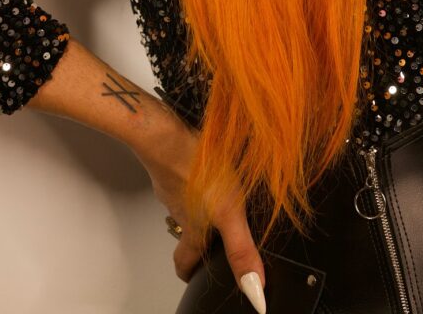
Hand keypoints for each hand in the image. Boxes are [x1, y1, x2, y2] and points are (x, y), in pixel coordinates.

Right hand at [136, 109, 265, 303]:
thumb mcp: (229, 213)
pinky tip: (211, 163)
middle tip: (211, 233)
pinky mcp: (174, 160)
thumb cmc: (198, 171)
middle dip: (197, 234)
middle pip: (185, 229)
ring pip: (185, 201)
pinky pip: (185, 173)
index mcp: (193, 227)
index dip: (188, 270)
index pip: (185, 259)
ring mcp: (174, 183)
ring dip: (199, 203)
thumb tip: (253, 288)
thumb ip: (241, 249)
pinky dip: (196, 175)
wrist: (169, 134)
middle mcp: (181, 208)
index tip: (191, 276)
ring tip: (218, 194)